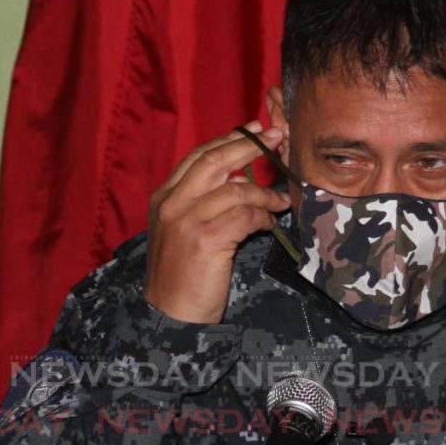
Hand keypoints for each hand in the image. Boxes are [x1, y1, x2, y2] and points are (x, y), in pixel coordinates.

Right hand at [143, 121, 289, 323]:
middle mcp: (171, 203)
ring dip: (265, 192)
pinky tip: (271, 223)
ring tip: (282, 198)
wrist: (170, 315)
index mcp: (163, 197)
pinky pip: (245, 216)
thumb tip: (240, 181)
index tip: (254, 129)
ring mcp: (186, 220)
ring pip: (235, 189)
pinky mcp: (205, 239)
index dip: (229, 141)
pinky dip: (263, 216)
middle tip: (276, 135)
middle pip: (214, 160)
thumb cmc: (184, 276)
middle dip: (248, 145)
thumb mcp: (185, 231)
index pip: (198, 157)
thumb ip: (203, 203)